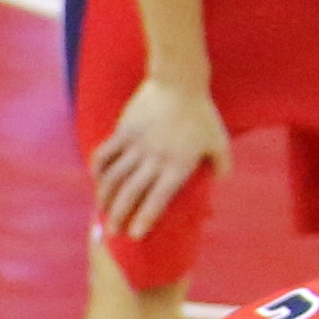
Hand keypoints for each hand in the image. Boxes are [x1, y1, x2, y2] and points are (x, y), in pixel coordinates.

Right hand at [93, 80, 230, 232]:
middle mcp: (155, 159)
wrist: (179, 82)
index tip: (136, 236)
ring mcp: (136, 145)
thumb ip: (222, 164)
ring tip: (102, 211)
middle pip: (131, 194)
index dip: (146, 219)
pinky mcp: (122, 132)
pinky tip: (96, 181)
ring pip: (114, 178)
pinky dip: (98, 170)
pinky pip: (105, 155)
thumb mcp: (219, 140)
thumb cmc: (202, 114)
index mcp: (178, 165)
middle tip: (114, 232)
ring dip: (105, 197)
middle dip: (121, 215)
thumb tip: (221, 180)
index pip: (159, 199)